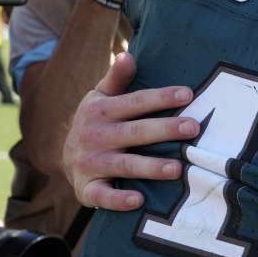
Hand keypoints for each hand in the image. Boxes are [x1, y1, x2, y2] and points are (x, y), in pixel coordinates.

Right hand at [62, 52, 199, 209]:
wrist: (64, 159)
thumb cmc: (96, 123)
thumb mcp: (100, 98)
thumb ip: (116, 79)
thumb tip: (128, 55)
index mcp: (101, 111)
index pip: (135, 102)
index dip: (161, 97)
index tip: (188, 93)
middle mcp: (95, 136)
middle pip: (135, 132)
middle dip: (164, 130)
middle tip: (193, 127)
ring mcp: (90, 164)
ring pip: (124, 165)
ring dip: (150, 167)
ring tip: (177, 168)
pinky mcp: (88, 189)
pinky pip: (102, 196)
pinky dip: (118, 200)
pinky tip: (139, 201)